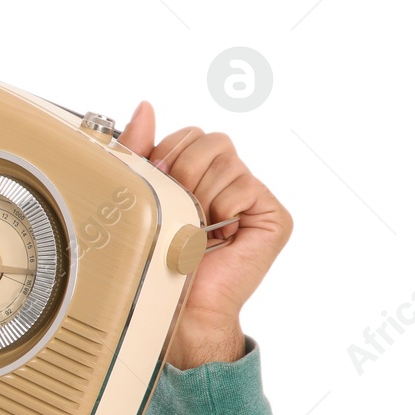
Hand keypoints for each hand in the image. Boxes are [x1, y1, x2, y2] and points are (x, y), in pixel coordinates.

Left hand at [119, 101, 292, 368]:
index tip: (158, 184)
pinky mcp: (272, 216)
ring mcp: (253, 197)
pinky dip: (222, 209)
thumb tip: (146, 107)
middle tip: (178, 205)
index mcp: (200, 174)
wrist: (177, 307)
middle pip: (210, 138)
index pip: (190, 134)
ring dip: (200, 192)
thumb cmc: (157, 258)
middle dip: (183, 168)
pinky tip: (218, 234)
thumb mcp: (142, 194)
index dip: (168, 154)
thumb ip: (141, 149)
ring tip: (197, 224)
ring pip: (225, 159)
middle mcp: (230, 181)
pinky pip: (244, 186)